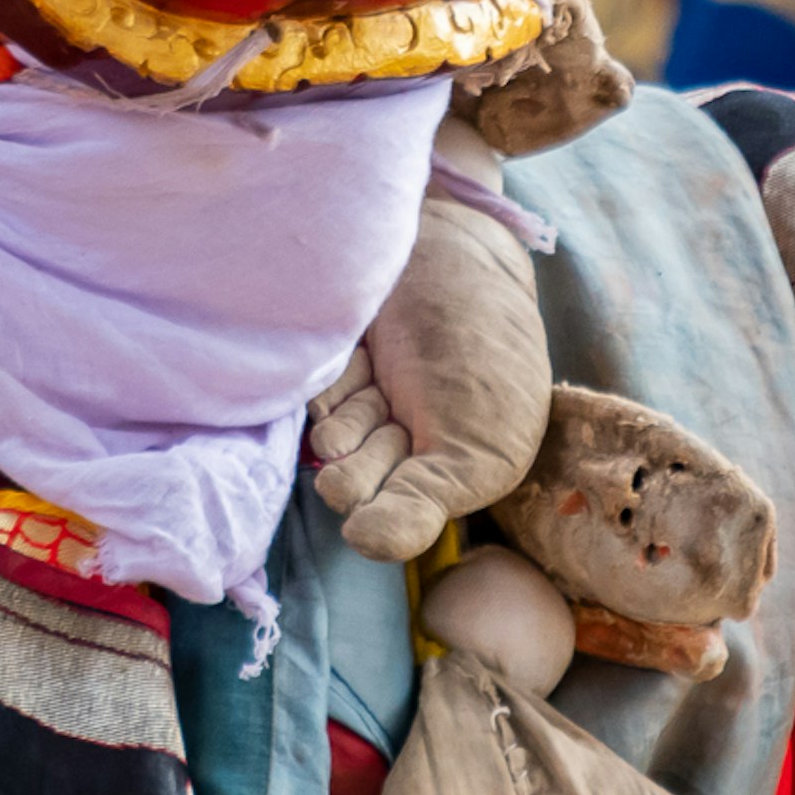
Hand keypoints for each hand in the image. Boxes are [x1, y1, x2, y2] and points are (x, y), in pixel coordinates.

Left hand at [305, 180, 551, 564]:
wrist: (455, 250)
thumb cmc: (482, 351)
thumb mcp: (476, 445)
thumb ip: (421, 505)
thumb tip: (361, 544)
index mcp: (457, 470)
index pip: (395, 522)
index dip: (387, 506)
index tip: (398, 472)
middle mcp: (410, 444)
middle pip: (354, 488)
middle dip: (363, 465)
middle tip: (387, 426)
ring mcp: (371, 406)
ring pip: (329, 450)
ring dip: (348, 425)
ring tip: (380, 386)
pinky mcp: (335, 372)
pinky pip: (312, 406)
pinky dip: (331, 391)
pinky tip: (360, 364)